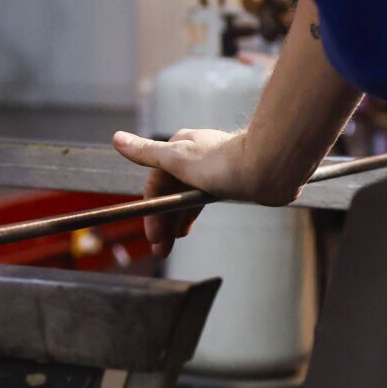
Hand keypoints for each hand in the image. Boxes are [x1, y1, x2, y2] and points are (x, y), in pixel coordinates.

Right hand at [112, 128, 294, 256]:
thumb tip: (117, 139)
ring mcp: (211, 168)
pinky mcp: (229, 180)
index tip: (152, 236)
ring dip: (176, 220)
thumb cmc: (224, 162)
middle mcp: (192, 156)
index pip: (155, 183)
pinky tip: (189, 224)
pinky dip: (192, 214)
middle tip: (161, 248)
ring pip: (186, 198)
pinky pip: (202, 200)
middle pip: (169, 192)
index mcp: (179, 147)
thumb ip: (146, 152)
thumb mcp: (177, 158)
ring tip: (172, 243)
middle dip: (163, 222)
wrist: (269, 168)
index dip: (151, 210)